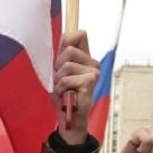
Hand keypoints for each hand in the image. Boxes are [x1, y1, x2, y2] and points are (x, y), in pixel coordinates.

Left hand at [53, 30, 99, 145]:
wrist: (69, 117)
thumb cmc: (65, 96)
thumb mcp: (60, 71)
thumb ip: (63, 54)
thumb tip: (66, 34)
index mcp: (86, 58)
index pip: (80, 35)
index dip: (68, 39)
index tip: (62, 52)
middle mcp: (93, 63)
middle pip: (69, 50)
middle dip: (58, 67)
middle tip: (61, 81)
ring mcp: (93, 72)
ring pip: (66, 65)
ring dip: (59, 80)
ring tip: (63, 89)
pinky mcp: (90, 81)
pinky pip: (67, 78)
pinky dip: (61, 88)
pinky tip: (67, 96)